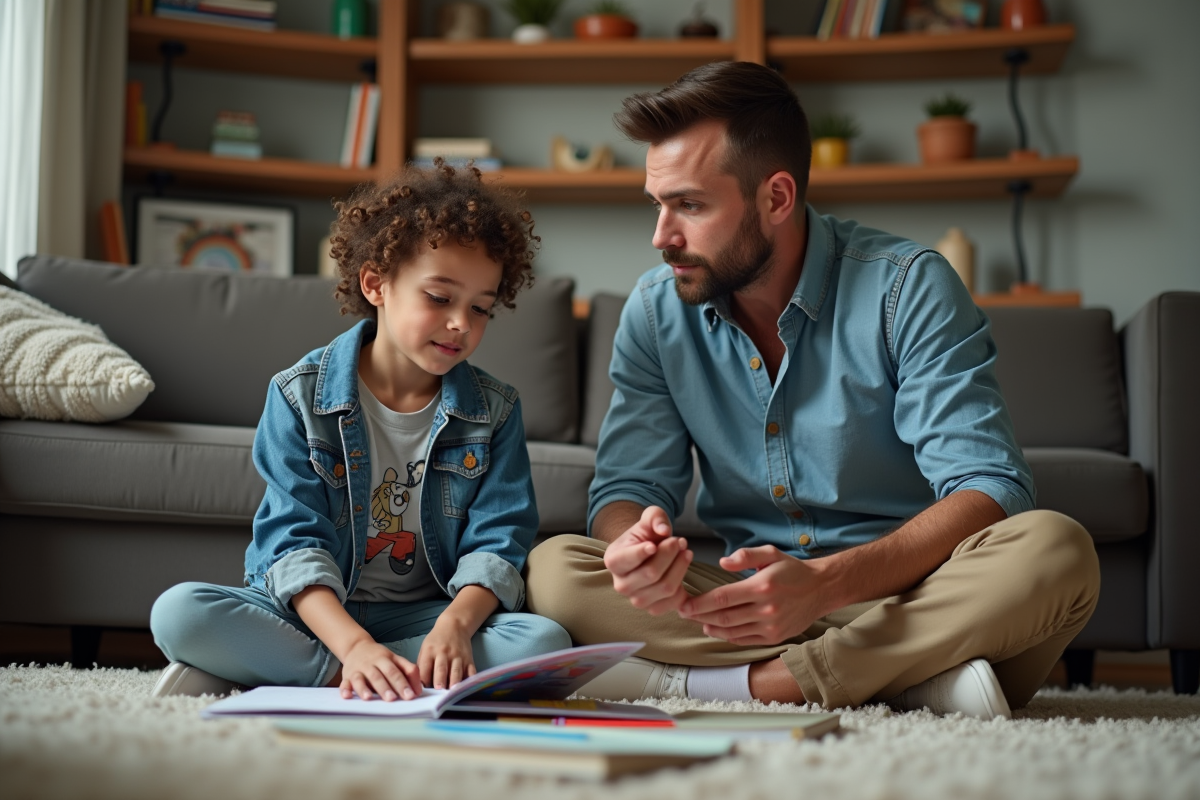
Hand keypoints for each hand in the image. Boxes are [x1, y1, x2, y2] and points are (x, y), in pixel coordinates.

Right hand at [339, 638, 422, 700]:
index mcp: (385, 659)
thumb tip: (419, 688)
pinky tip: (347, 696)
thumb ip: (408, 670)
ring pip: (360, 679)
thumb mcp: (395, 659)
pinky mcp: (346, 676)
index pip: (395, 671)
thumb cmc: (380, 657)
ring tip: (369, 698)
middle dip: (385, 688)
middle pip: (378, 676)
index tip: (410, 695)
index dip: (403, 683)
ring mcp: (358, 670)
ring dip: (364, 688)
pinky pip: (344, 683)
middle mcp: (371, 664)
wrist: (357, 646)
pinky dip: (344, 690)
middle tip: (392, 699)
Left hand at [418, 616, 475, 688]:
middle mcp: (444, 653)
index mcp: (430, 651)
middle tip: (439, 691)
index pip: (425, 669)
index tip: (423, 692)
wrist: (454, 625)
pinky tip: (468, 687)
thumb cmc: (436, 640)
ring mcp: (458, 656)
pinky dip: (470, 680)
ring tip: (452, 692)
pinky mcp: (469, 659)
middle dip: (440, 681)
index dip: (424, 682)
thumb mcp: (425, 648)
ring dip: (454, 682)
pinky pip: (470, 671)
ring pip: (456, 671)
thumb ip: (422, 666)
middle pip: (441, 669)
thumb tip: (420, 686)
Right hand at [603, 506, 693, 615]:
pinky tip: (681, 568)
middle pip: (651, 573)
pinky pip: (675, 601)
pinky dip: (684, 584)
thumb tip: (663, 530)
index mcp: (613, 561)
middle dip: (670, 554)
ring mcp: (637, 600)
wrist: (647, 554)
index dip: (641, 553)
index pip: (626, 559)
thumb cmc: (645, 536)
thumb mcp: (649, 518)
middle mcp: (621, 584)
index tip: (653, 545)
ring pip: (666, 587)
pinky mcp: (653, 609)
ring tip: (685, 551)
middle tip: (679, 540)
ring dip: (681, 567)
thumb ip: (655, 517)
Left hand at [677, 546, 828, 644]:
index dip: (699, 603)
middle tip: (683, 613)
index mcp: (761, 587)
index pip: (722, 598)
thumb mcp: (770, 553)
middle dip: (699, 616)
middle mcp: (766, 609)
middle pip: (723, 617)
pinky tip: (716, 629)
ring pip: (731, 631)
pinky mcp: (774, 637)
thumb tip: (722, 563)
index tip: (684, 604)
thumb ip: (745, 555)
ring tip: (697, 621)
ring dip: (710, 628)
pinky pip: (744, 639)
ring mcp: (771, 626)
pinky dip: (727, 636)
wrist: (821, 589)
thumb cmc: (792, 570)